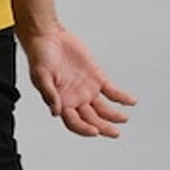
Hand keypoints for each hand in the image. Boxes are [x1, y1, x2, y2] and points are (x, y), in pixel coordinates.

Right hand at [19, 23, 136, 137]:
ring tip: (123, 119)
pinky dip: (121, 97)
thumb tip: (55, 112)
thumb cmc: (39, 56)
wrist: (49, 37)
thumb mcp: (40, 75)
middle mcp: (75, 99)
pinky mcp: (96, 77)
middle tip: (114, 133)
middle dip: (103, 127)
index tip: (94, 132)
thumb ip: (49, 94)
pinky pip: (111, 91)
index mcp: (61, 102)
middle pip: (91, 119)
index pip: (74, 122)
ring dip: (113, 116)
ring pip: (103, 108)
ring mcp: (87, 89)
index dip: (84, 129)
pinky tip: (130, 102)